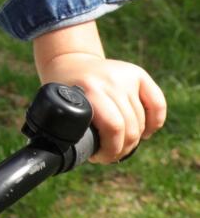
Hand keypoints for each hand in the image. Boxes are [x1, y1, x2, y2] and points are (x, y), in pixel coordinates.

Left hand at [33, 24, 166, 163]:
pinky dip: (154, 123)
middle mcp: (111, 80)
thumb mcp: (59, 105)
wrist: (70, 60)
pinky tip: (144, 133)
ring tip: (120, 146)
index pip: (113, 128)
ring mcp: (126, 76)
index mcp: (90, 89)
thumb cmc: (63, 89)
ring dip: (133, 140)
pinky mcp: (138, 74)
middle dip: (121, 149)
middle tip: (109, 155)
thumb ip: (67, 127)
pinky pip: (157, 104)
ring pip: (141, 121)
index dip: (110, 150)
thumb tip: (75, 156)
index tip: (98, 158)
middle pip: (130, 128)